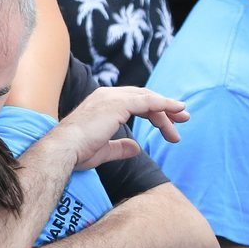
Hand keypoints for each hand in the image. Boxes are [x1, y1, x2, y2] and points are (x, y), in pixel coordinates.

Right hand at [52, 87, 188, 169]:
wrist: (65, 149)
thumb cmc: (77, 152)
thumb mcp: (103, 150)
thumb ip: (120, 147)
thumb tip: (136, 148)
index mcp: (102, 103)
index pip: (133, 103)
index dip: (153, 112)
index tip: (168, 125)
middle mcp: (107, 95)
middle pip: (143, 98)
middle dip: (164, 109)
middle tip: (182, 120)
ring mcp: (113, 97)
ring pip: (148, 99)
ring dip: (168, 109)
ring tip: (183, 119)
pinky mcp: (119, 104)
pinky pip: (148, 101)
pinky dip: (164, 104)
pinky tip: (176, 110)